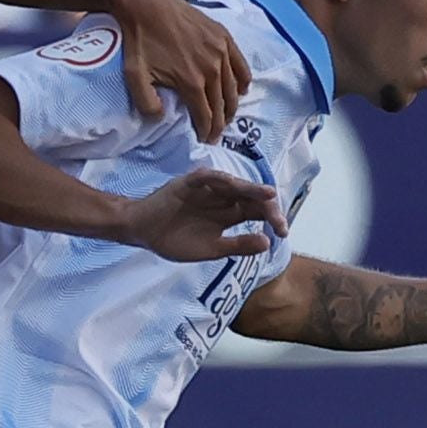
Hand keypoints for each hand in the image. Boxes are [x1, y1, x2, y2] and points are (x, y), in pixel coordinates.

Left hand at [99, 0, 244, 140]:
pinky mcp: (223, 37)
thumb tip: (162, 118)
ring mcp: (220, 51)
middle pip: (222, 104)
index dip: (206, 131)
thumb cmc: (139, 41)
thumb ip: (147, 102)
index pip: (206, 115)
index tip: (205, 140)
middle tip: (215, 134)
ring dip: (232, 106)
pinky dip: (243, 80)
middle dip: (220, 123)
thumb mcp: (134, 76)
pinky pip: (240, 64)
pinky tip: (242, 90)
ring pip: (233, 87)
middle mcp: (212, 68)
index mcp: (192, 82)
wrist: (147, 4)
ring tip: (226, 117)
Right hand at [116, 165, 284, 262]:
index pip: (257, 212)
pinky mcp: (189, 183)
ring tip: (268, 195)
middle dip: (267, 207)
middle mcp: (223, 199)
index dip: (272, 220)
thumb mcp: (211, 249)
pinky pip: (207, 177)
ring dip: (251, 189)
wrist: (143, 232)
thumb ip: (237, 245)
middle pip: (251, 198)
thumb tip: (268, 243)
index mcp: (229, 214)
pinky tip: (232, 184)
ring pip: (234, 186)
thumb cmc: (175, 241)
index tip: (283, 233)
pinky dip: (220, 179)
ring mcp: (208, 190)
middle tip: (279, 220)